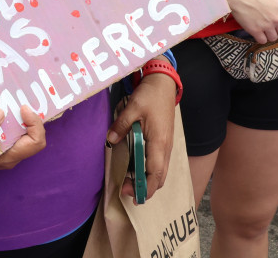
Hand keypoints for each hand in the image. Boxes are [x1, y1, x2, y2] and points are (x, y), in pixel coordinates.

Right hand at [0, 106, 45, 169]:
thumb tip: (1, 113)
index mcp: (6, 157)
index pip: (35, 143)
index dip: (34, 124)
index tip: (22, 108)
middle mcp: (10, 155)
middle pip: (35, 138)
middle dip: (33, 120)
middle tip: (23, 102)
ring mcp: (6, 149)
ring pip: (27, 134)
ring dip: (25, 118)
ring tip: (18, 101)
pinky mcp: (1, 142)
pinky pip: (17, 130)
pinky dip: (17, 118)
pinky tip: (10, 107)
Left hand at [108, 72, 175, 199]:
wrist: (164, 84)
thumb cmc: (150, 95)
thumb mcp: (133, 107)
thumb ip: (121, 125)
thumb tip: (110, 140)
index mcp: (159, 142)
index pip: (155, 173)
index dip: (145, 187)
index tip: (132, 195)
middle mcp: (166, 147)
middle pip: (160, 177)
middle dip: (146, 189)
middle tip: (127, 191)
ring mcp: (167, 145)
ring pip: (161, 171)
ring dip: (148, 181)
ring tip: (130, 183)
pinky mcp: (164, 141)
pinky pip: (160, 163)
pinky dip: (150, 171)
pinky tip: (137, 169)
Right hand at [223, 0, 277, 43]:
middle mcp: (277, 18)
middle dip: (277, 29)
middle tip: (269, 25)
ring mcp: (267, 26)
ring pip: (274, 38)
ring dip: (269, 34)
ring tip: (262, 28)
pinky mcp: (255, 31)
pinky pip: (262, 41)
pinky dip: (260, 37)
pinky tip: (256, 31)